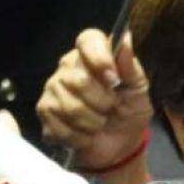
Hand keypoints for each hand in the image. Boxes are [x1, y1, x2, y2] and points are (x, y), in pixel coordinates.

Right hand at [36, 29, 151, 172]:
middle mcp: (67, 68)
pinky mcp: (45, 114)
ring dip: (91, 123)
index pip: (87, 40)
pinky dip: (78, 138)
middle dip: (101, 102)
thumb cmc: (129, 112)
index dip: (99, 58)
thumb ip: (130, 66)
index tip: (113, 79)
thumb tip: (125, 37)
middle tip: (110, 109)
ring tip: (99, 125)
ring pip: (68, 107)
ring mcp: (52, 91)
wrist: (119, 146)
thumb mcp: (138, 90)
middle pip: (78, 80)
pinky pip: (58, 126)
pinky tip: (86, 136)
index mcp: (92, 56)